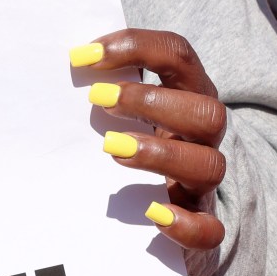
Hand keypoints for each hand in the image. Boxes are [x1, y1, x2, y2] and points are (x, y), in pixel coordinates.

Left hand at [75, 30, 229, 256]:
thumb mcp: (129, 106)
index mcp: (187, 95)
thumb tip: (66, 63)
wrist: (167, 207)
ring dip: (161, 153)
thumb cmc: (135, 140)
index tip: (84, 56)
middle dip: (151, 102)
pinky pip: (210, 229)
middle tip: (99, 101)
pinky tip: (153, 215)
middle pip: (207, 112)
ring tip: (112, 149)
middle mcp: (202, 136)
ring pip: (210, 165)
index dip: (137, 47)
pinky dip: (186, 224)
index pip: (178, 56)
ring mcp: (203, 181)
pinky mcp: (199, 223)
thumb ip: (108, 82)